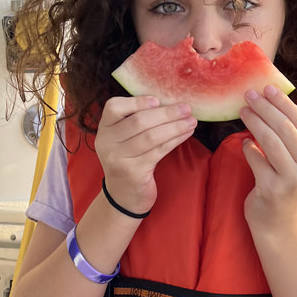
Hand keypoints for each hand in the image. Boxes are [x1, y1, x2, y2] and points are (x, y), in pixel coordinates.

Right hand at [93, 95, 197, 214]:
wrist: (123, 196)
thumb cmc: (129, 160)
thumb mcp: (123, 139)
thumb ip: (135, 120)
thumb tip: (167, 101)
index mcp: (104, 129)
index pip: (114, 107)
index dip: (137, 101)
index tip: (158, 100)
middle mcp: (107, 142)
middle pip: (138, 121)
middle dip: (166, 113)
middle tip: (186, 108)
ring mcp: (119, 158)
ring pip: (151, 137)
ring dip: (175, 127)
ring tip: (192, 121)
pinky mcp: (134, 171)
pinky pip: (159, 151)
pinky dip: (175, 140)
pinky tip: (186, 134)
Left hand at [238, 86, 296, 227]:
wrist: (279, 221)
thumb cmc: (285, 183)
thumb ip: (290, 136)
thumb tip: (270, 100)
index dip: (283, 102)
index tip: (267, 88)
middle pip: (285, 128)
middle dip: (265, 108)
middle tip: (249, 95)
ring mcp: (291, 179)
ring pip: (270, 141)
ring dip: (254, 122)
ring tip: (243, 111)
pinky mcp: (271, 189)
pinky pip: (256, 159)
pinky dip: (248, 148)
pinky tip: (244, 143)